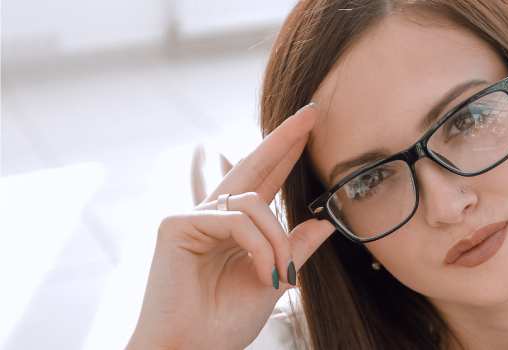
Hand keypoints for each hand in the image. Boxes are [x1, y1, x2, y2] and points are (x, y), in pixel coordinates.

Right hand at [127, 103, 334, 349]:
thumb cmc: (224, 323)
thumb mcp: (275, 279)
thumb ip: (295, 248)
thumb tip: (325, 222)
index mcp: (234, 228)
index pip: (265, 181)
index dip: (287, 153)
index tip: (310, 126)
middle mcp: (212, 216)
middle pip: (253, 167)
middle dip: (285, 138)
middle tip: (312, 112)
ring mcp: (191, 218)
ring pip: (254, 204)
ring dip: (277, 239)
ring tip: (280, 275)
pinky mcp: (177, 224)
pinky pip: (235, 220)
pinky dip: (257, 245)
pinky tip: (262, 271)